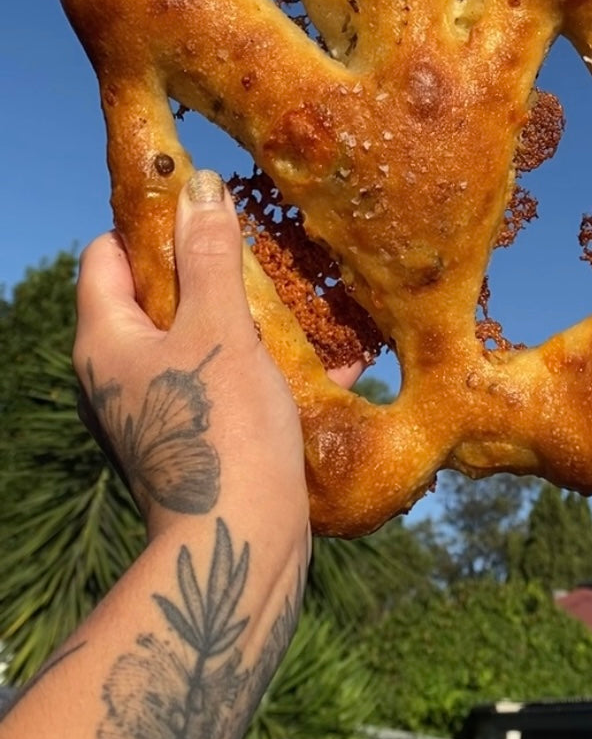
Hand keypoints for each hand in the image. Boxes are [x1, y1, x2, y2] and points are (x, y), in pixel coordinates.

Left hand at [74, 170, 323, 543]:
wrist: (240, 551)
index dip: (151, 222)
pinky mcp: (200, 442)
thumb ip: (209, 256)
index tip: (206, 203)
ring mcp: (160, 412)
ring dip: (254, 317)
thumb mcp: (220, 328)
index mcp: (107, 342)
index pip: (108, 254)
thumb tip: (199, 187)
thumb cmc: (223, 431)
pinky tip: (336, 357)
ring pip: (203, 340)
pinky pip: (232, 383)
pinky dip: (272, 366)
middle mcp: (121, 376)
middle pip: (159, 295)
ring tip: (308, 297)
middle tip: (268, 245)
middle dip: (215, 267)